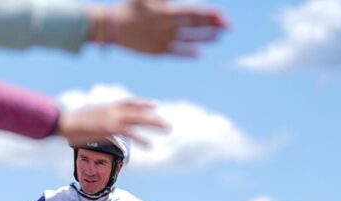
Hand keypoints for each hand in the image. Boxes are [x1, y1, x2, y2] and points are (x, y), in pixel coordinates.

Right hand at [56, 100, 167, 146]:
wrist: (65, 121)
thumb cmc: (73, 121)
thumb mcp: (90, 118)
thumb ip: (102, 122)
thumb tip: (108, 133)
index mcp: (109, 106)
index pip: (130, 102)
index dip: (143, 104)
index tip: (155, 105)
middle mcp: (114, 110)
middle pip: (139, 111)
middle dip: (155, 116)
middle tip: (167, 123)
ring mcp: (113, 119)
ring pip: (139, 120)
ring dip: (154, 124)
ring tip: (167, 129)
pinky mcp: (111, 129)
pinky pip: (130, 134)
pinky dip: (141, 140)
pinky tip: (150, 145)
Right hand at [103, 0, 227, 56]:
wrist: (112, 26)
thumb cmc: (130, 6)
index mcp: (168, 11)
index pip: (195, 13)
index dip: (211, 15)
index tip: (224, 17)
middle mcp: (168, 27)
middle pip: (196, 27)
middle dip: (213, 26)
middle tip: (228, 27)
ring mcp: (163, 40)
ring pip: (189, 40)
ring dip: (205, 39)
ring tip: (218, 38)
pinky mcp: (156, 51)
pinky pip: (176, 53)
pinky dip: (188, 53)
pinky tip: (199, 54)